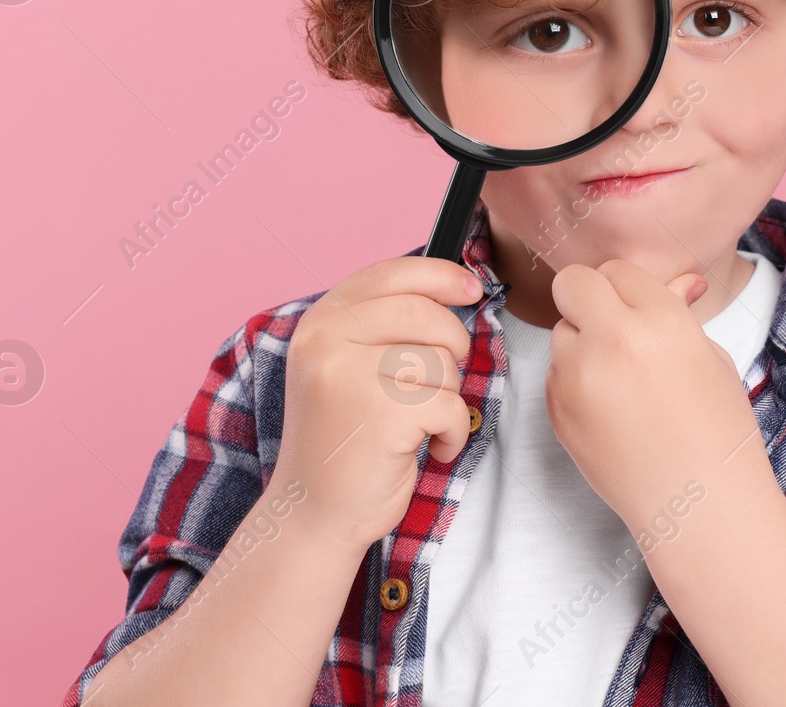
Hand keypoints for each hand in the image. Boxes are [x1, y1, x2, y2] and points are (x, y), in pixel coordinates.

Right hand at [272, 256, 481, 552]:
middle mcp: (327, 339)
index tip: (471, 289)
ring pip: (442, 360)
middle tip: (440, 381)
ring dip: (448, 396)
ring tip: (419, 424)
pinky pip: (450, 404)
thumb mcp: (347, 365)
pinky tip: (429, 447)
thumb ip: (383, 324)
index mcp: (320, 321)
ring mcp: (351, 374)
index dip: (440, 276)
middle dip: (452, 345)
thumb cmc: (345, 441)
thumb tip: (457, 286)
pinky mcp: (382, 413)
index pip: (392, 272)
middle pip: (425, 313)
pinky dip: (453, 431)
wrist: (314, 514)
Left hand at [544, 259, 771, 531]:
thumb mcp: (712, 361)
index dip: (629, 287)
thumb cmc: (720, 434)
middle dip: (591, 297)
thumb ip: (679, 315)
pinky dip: (577, 381)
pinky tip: (612, 411)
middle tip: (615, 324)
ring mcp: (577, 377)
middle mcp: (611, 341)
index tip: (641, 306)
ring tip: (623, 380)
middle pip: (572, 283)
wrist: (700, 506)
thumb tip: (680, 281)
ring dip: (583, 342)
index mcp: (659, 321)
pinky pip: (556, 374)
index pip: (618, 270)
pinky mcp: (557, 410)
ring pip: (561, 331)